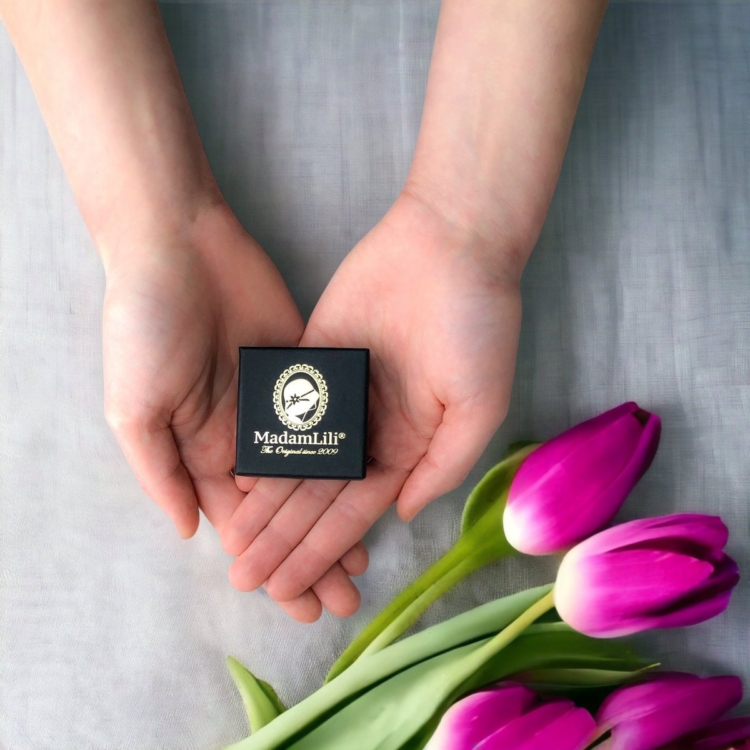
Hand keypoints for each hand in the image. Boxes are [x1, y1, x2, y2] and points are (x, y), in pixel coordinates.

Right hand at [102, 203, 364, 620]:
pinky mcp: (308, 367)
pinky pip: (334, 417)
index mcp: (203, 449)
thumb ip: (159, 469)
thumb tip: (187, 530)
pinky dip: (352, 453)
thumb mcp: (134, 406)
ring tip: (367, 556)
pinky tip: (378, 484)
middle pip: (288, 507)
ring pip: (317, 469)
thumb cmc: (143, 326)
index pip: (243, 523)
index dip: (271, 561)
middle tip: (346, 594)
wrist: (179, 246)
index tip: (299, 602)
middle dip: (312, 551)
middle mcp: (246, 433)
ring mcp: (281, 400)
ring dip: (338, 512)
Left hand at [223, 191, 522, 611]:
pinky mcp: (313, 358)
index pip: (356, 512)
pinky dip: (261, 442)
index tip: (288, 587)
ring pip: (295, 460)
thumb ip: (443, 465)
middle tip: (246, 576)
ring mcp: (340, 394)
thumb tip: (401, 514)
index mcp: (409, 445)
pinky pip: (283, 408)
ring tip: (233, 541)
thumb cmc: (477, 327)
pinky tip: (235, 477)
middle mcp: (370, 428)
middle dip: (285, 539)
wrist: (450, 245)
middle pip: (318, 495)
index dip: (322, 551)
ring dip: (266, 502)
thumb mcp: (479, 406)